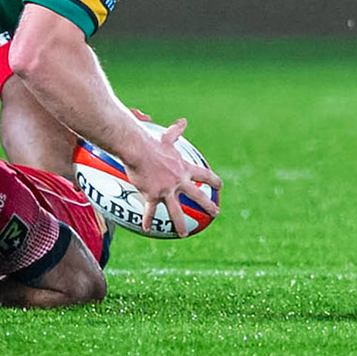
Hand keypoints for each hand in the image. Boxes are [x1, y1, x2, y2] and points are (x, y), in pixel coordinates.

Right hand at [122, 117, 221, 236]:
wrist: (136, 149)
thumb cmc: (150, 142)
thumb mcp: (166, 137)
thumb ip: (176, 132)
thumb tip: (183, 121)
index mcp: (183, 168)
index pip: (204, 175)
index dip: (213, 181)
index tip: (220, 187)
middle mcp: (178, 181)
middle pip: (197, 196)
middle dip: (208, 205)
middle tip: (215, 213)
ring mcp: (166, 190)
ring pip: (176, 210)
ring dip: (180, 223)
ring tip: (184, 234)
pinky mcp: (153, 195)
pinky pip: (150, 210)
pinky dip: (148, 219)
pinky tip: (147, 229)